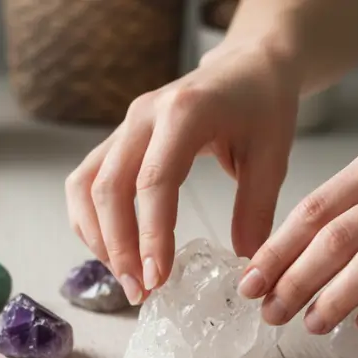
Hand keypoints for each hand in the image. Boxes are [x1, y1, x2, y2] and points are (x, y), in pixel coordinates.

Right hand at [65, 39, 300, 303]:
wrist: (248, 66)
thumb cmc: (263, 104)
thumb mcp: (272, 155)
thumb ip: (256, 210)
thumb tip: (244, 269)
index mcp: (184, 113)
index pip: (154, 182)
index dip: (150, 235)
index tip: (157, 279)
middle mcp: (143, 116)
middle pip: (108, 188)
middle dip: (118, 247)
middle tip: (139, 291)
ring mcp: (125, 126)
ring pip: (85, 186)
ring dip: (97, 237)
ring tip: (124, 277)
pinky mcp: (119, 139)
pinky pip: (86, 181)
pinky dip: (90, 220)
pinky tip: (113, 250)